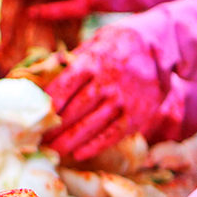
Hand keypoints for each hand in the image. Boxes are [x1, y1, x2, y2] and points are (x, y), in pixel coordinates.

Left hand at [45, 26, 167, 161]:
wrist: (162, 45)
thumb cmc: (120, 43)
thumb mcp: (96, 42)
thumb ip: (73, 62)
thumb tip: (45, 78)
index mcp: (92, 62)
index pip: (63, 87)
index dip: (47, 106)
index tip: (33, 118)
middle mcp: (107, 82)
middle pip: (74, 111)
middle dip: (54, 128)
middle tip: (37, 141)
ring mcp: (123, 100)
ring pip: (90, 126)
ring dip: (69, 141)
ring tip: (52, 151)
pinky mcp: (137, 115)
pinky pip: (112, 135)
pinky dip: (94, 146)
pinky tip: (78, 154)